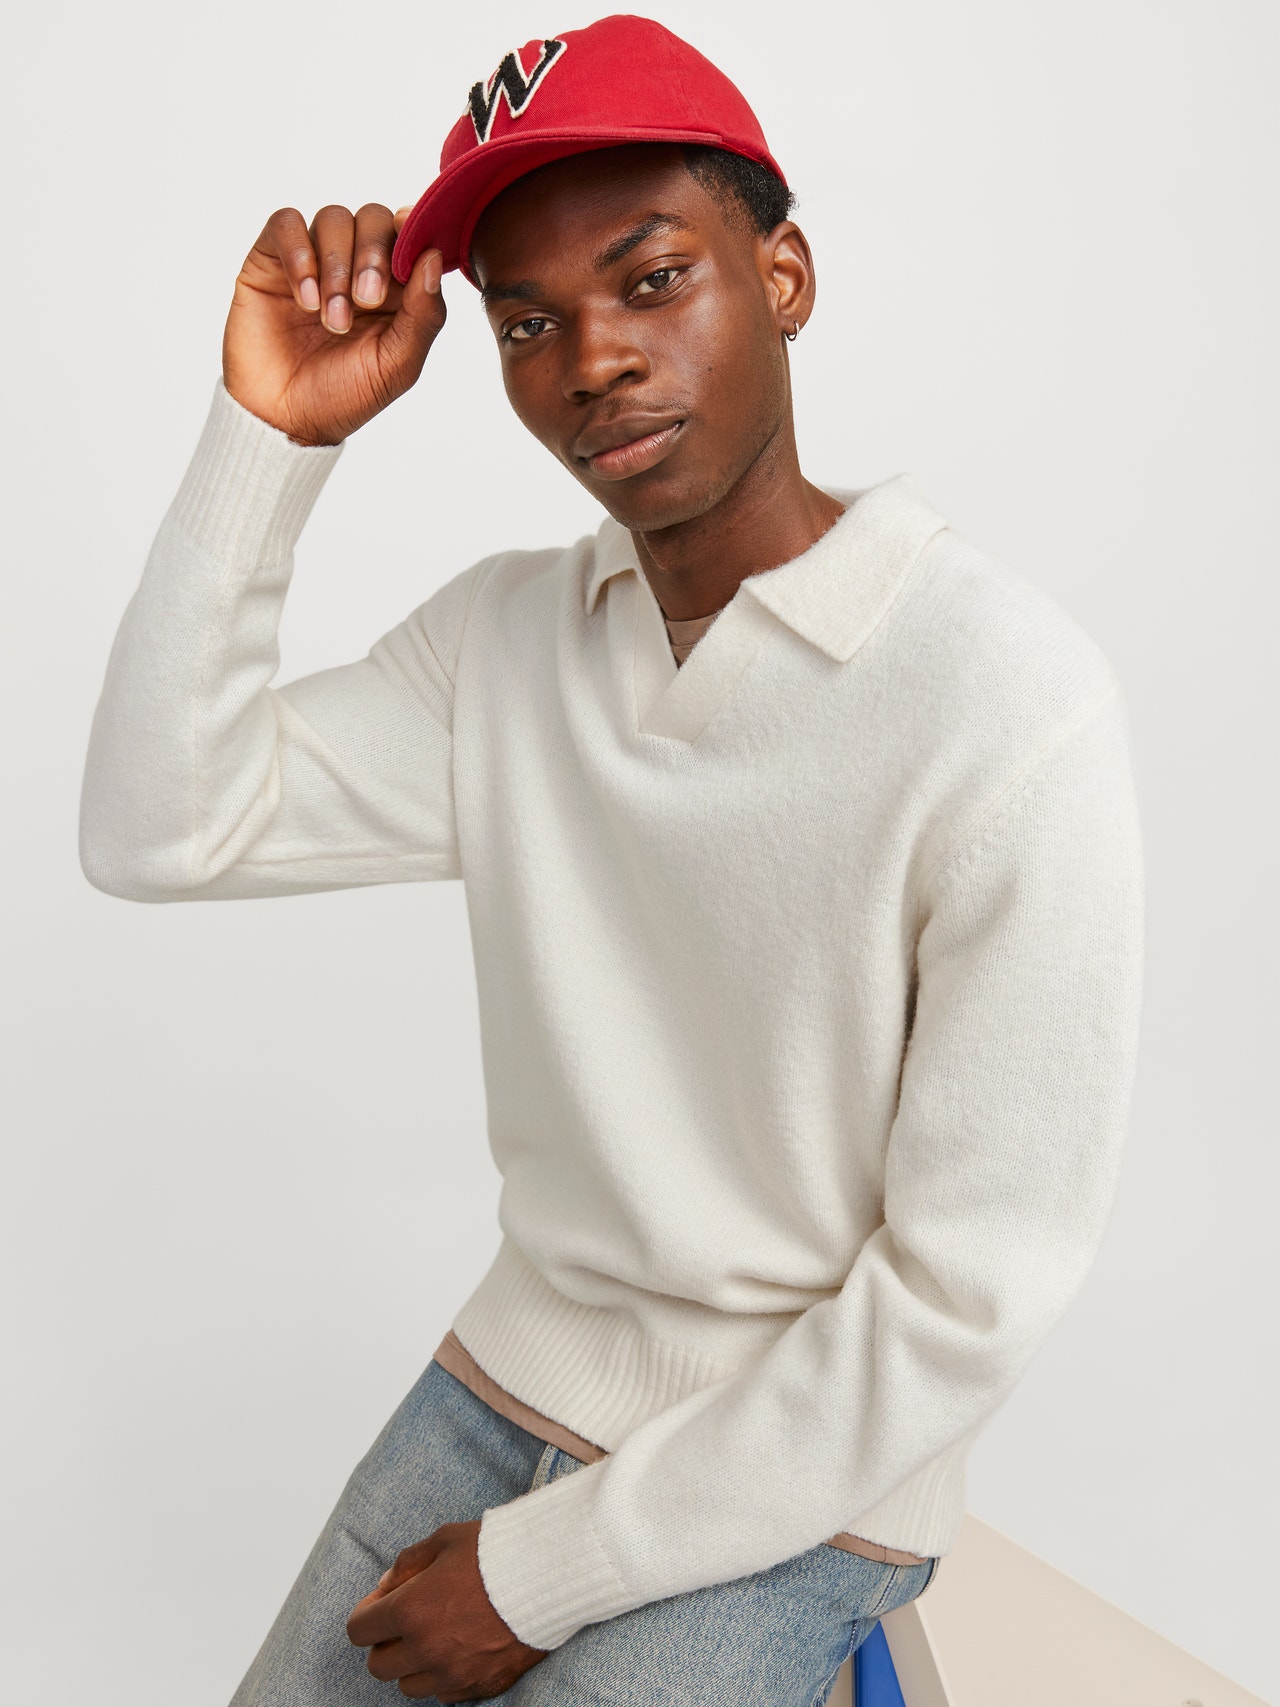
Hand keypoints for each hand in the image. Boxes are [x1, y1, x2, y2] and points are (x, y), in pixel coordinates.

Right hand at [222, 202, 446, 446]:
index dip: (412, 232)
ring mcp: (313, 258)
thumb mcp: (398, 365)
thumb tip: (435, 257)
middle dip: (373, 255)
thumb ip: (424, 314)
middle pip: (374, 217)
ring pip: (333, 218)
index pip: (409, 234)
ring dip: (336, 267)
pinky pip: (286, 224)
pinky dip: (300, 254)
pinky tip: (305, 299)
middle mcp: (355, 265)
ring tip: (330, 319)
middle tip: (365, 301)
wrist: (286, 419)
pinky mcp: (272, 260)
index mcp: (395, 287)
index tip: (408, 251)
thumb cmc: (344, 395)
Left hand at [346, 1519, 550, 1701]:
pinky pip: (445, 1695)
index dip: (366, 1614)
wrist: (552, 1575)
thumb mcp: (445, 1540)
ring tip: (433, 1636)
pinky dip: (443, 1676)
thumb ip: (407, 1563)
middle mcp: (426, 1650)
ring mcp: (454, 1674)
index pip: (360, 1630)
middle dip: (385, 1642)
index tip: (381, 1603)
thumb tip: (386, 1586)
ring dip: (412, 1664)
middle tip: (404, 1620)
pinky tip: (458, 1649)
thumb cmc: (497, 1551)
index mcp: (410, 1611)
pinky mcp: (481, 1687)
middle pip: (379, 1666)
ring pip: (409, 1686)